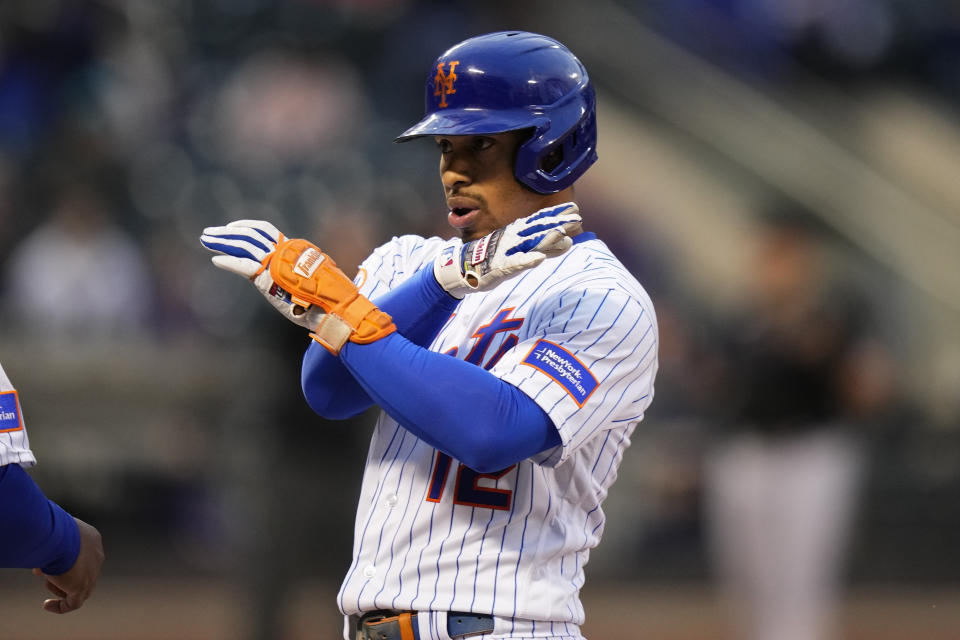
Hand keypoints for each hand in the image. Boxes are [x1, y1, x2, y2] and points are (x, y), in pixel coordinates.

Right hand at [33, 517, 103, 613]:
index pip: (81, 555)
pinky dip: (60, 606)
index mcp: (92, 540)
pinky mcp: (82, 587)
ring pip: (77, 587)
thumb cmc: (52, 528)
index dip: (62, 561)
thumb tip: (43, 552)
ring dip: (58, 586)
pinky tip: (46, 605)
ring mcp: (92, 573)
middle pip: (80, 572)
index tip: (46, 562)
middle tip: (43, 570)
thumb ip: (52, 542)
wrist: (58, 535)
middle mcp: (96, 556)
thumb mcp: (53, 532)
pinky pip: (73, 603)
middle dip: (61, 573)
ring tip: (46, 576)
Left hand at [199, 219, 324, 329]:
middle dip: (227, 233)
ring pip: (244, 245)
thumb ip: (295, 272)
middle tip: (209, 232)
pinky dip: (229, 261)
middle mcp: (283, 251)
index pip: (265, 231)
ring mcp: (276, 263)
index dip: (246, 227)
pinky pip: (244, 266)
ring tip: (205, 240)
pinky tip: (216, 259)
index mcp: (292, 249)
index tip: (231, 228)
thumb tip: (294, 277)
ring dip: (222, 242)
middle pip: (250, 235)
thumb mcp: (307, 279)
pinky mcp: (269, 277)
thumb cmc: (323, 298)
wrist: (330, 306)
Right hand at [434, 202, 582, 297]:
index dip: (557, 214)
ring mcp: (507, 251)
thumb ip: (544, 246)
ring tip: (562, 235)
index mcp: (518, 232)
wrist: (465, 267)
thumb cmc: (495, 258)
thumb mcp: (521, 249)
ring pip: (530, 244)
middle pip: (539, 229)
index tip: (574, 208)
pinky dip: (526, 261)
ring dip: (546, 240)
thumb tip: (568, 240)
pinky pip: (515, 264)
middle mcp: (514, 238)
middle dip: (557, 223)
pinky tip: (538, 259)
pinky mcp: (501, 267)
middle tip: (576, 218)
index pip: (540, 221)